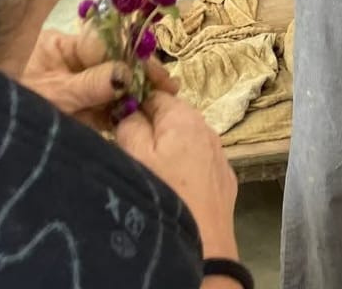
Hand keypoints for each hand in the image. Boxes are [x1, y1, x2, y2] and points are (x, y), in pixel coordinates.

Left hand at [21, 27, 176, 130]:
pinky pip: (101, 112)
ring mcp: (70, 91)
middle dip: (139, 75)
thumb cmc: (10, 108)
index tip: (154, 67)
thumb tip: (128, 73)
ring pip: (109, 89)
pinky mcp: (73, 117)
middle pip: (110, 64)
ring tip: (164, 104)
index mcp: (57, 48)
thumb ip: (91, 84)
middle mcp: (66, 65)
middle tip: (169, 88)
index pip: (103, 42)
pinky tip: (142, 119)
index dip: (130, 53)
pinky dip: (120, 116)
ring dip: (134, 97)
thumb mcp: (53, 95)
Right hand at [115, 90, 238, 258]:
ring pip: (185, 141)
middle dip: (151, 129)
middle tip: (131, 153)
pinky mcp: (224, 180)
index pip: (154, 94)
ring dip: (168, 150)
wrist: (204, 247)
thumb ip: (129, 123)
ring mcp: (219, 155)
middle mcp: (207, 129)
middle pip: (171, 117)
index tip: (117, 125)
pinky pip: (198, 163)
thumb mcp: (133, 153)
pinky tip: (174, 189)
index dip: (134, 105)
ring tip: (151, 174)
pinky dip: (185, 169)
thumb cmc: (163, 194)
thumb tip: (131, 111)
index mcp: (184, 116)